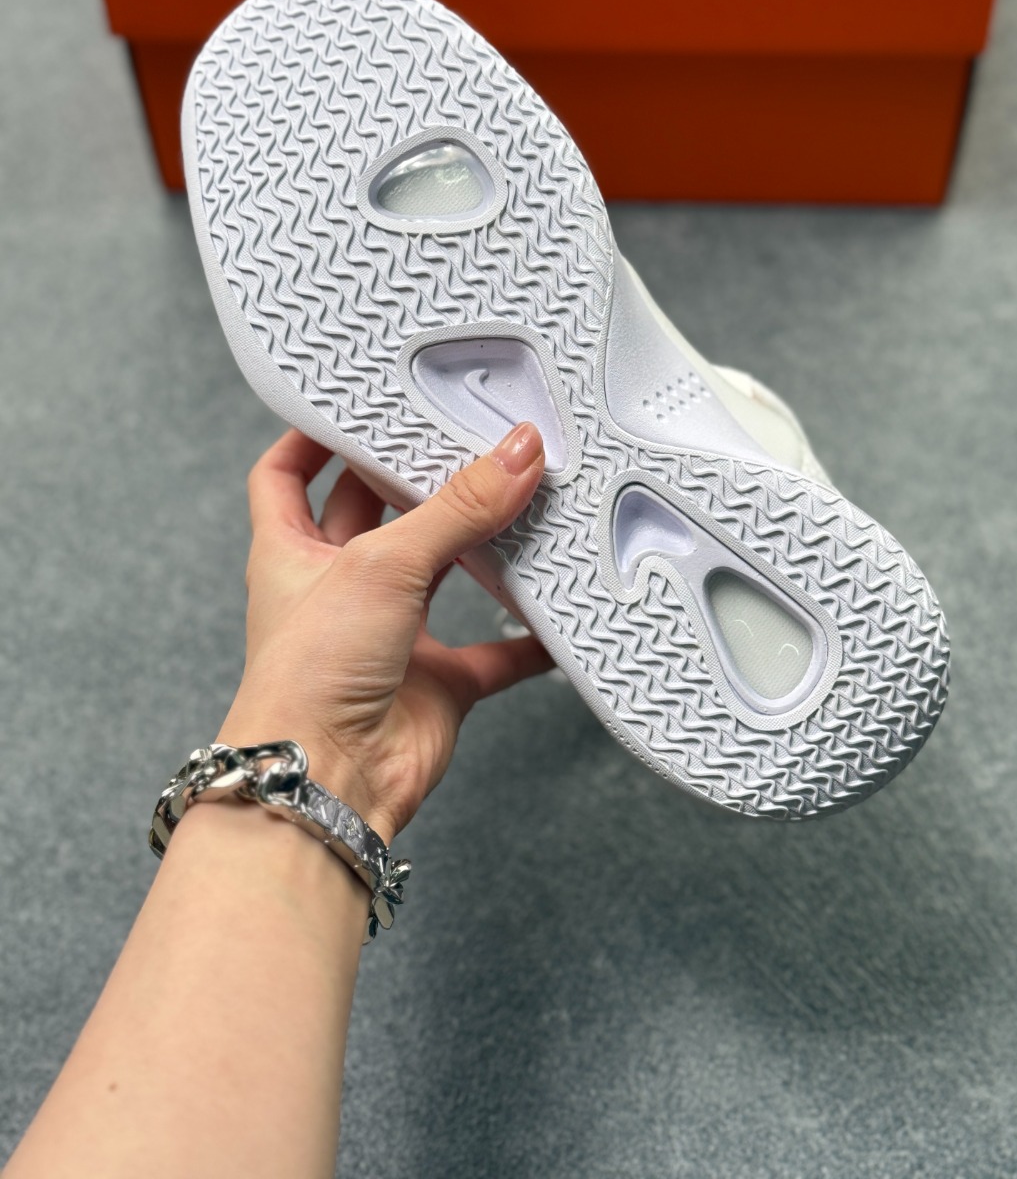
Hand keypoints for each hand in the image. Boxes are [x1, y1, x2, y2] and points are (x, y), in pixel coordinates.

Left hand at [216, 422, 550, 842]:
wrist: (326, 784)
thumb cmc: (309, 676)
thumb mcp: (380, 565)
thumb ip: (456, 508)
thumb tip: (517, 452)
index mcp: (293, 552)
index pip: (289, 475)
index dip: (313, 437)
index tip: (356, 401)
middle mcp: (338, 590)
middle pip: (377, 514)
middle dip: (418, 477)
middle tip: (466, 432)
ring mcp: (388, 638)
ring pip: (441, 574)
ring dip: (479, 544)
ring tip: (522, 495)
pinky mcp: (434, 684)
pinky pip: (492, 653)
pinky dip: (526, 636)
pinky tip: (558, 613)